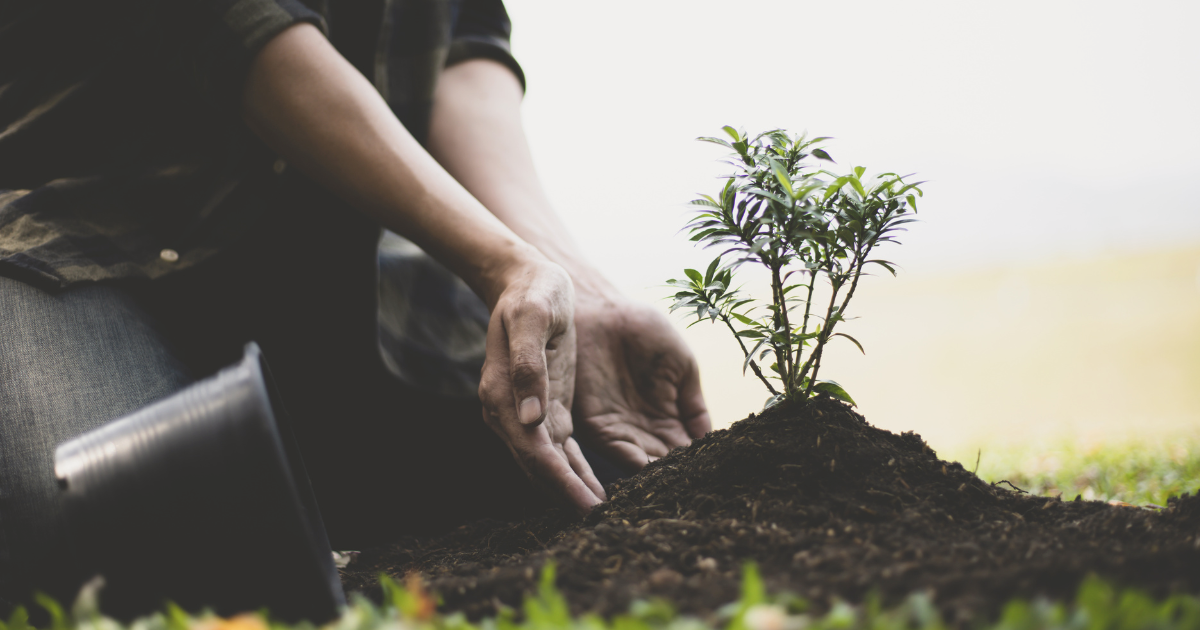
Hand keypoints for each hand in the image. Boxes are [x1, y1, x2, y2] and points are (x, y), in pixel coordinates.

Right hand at [478, 257, 605, 513]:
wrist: (525, 279)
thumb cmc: (531, 294)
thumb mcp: (532, 319)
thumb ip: (529, 367)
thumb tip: (529, 419)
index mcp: (501, 394)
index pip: (533, 450)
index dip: (560, 480)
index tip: (586, 503)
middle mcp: (508, 411)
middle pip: (538, 465)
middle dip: (567, 494)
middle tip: (600, 518)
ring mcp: (526, 412)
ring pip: (548, 462)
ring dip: (571, 487)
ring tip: (601, 509)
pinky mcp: (545, 406)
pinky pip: (559, 448)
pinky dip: (574, 469)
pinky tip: (594, 485)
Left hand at [572, 296, 711, 472]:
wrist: (604, 312)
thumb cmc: (646, 332)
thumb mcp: (683, 367)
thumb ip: (695, 405)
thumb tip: (711, 441)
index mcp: (667, 416)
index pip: (686, 449)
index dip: (700, 462)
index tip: (718, 476)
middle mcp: (644, 428)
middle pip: (666, 462)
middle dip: (681, 477)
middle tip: (699, 489)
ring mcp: (621, 429)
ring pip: (645, 464)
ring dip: (660, 477)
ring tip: (679, 486)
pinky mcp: (598, 426)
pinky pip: (619, 452)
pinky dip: (637, 466)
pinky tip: (654, 472)